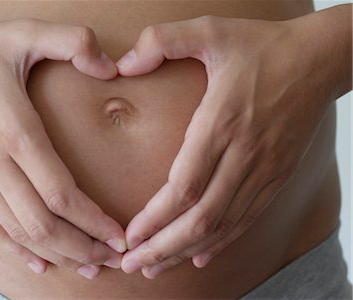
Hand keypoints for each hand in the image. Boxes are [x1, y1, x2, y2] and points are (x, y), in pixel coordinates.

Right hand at [0, 17, 125, 278]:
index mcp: (15, 131)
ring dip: (56, 254)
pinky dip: (15, 251)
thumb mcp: (24, 32)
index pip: (61, 193)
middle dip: (81, 247)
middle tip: (111, 258)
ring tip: (86, 265)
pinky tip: (38, 263)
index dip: (93, 221)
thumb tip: (112, 68)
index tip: (119, 237)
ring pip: (18, 233)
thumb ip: (73, 41)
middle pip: (42, 223)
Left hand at [116, 5, 350, 277]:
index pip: (184, 186)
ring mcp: (264, 169)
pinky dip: (221, 242)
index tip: (129, 236)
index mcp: (223, 123)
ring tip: (155, 266)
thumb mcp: (211, 30)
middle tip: (131, 265)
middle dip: (164, 247)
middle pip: (201, 218)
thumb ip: (163, 40)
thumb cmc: (263, 46)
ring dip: (186, 250)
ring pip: (223, 226)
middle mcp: (244, 154)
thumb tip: (123, 65)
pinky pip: (247, 219)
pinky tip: (200, 256)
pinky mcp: (277, 176)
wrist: (320, 60)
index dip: (155, 218)